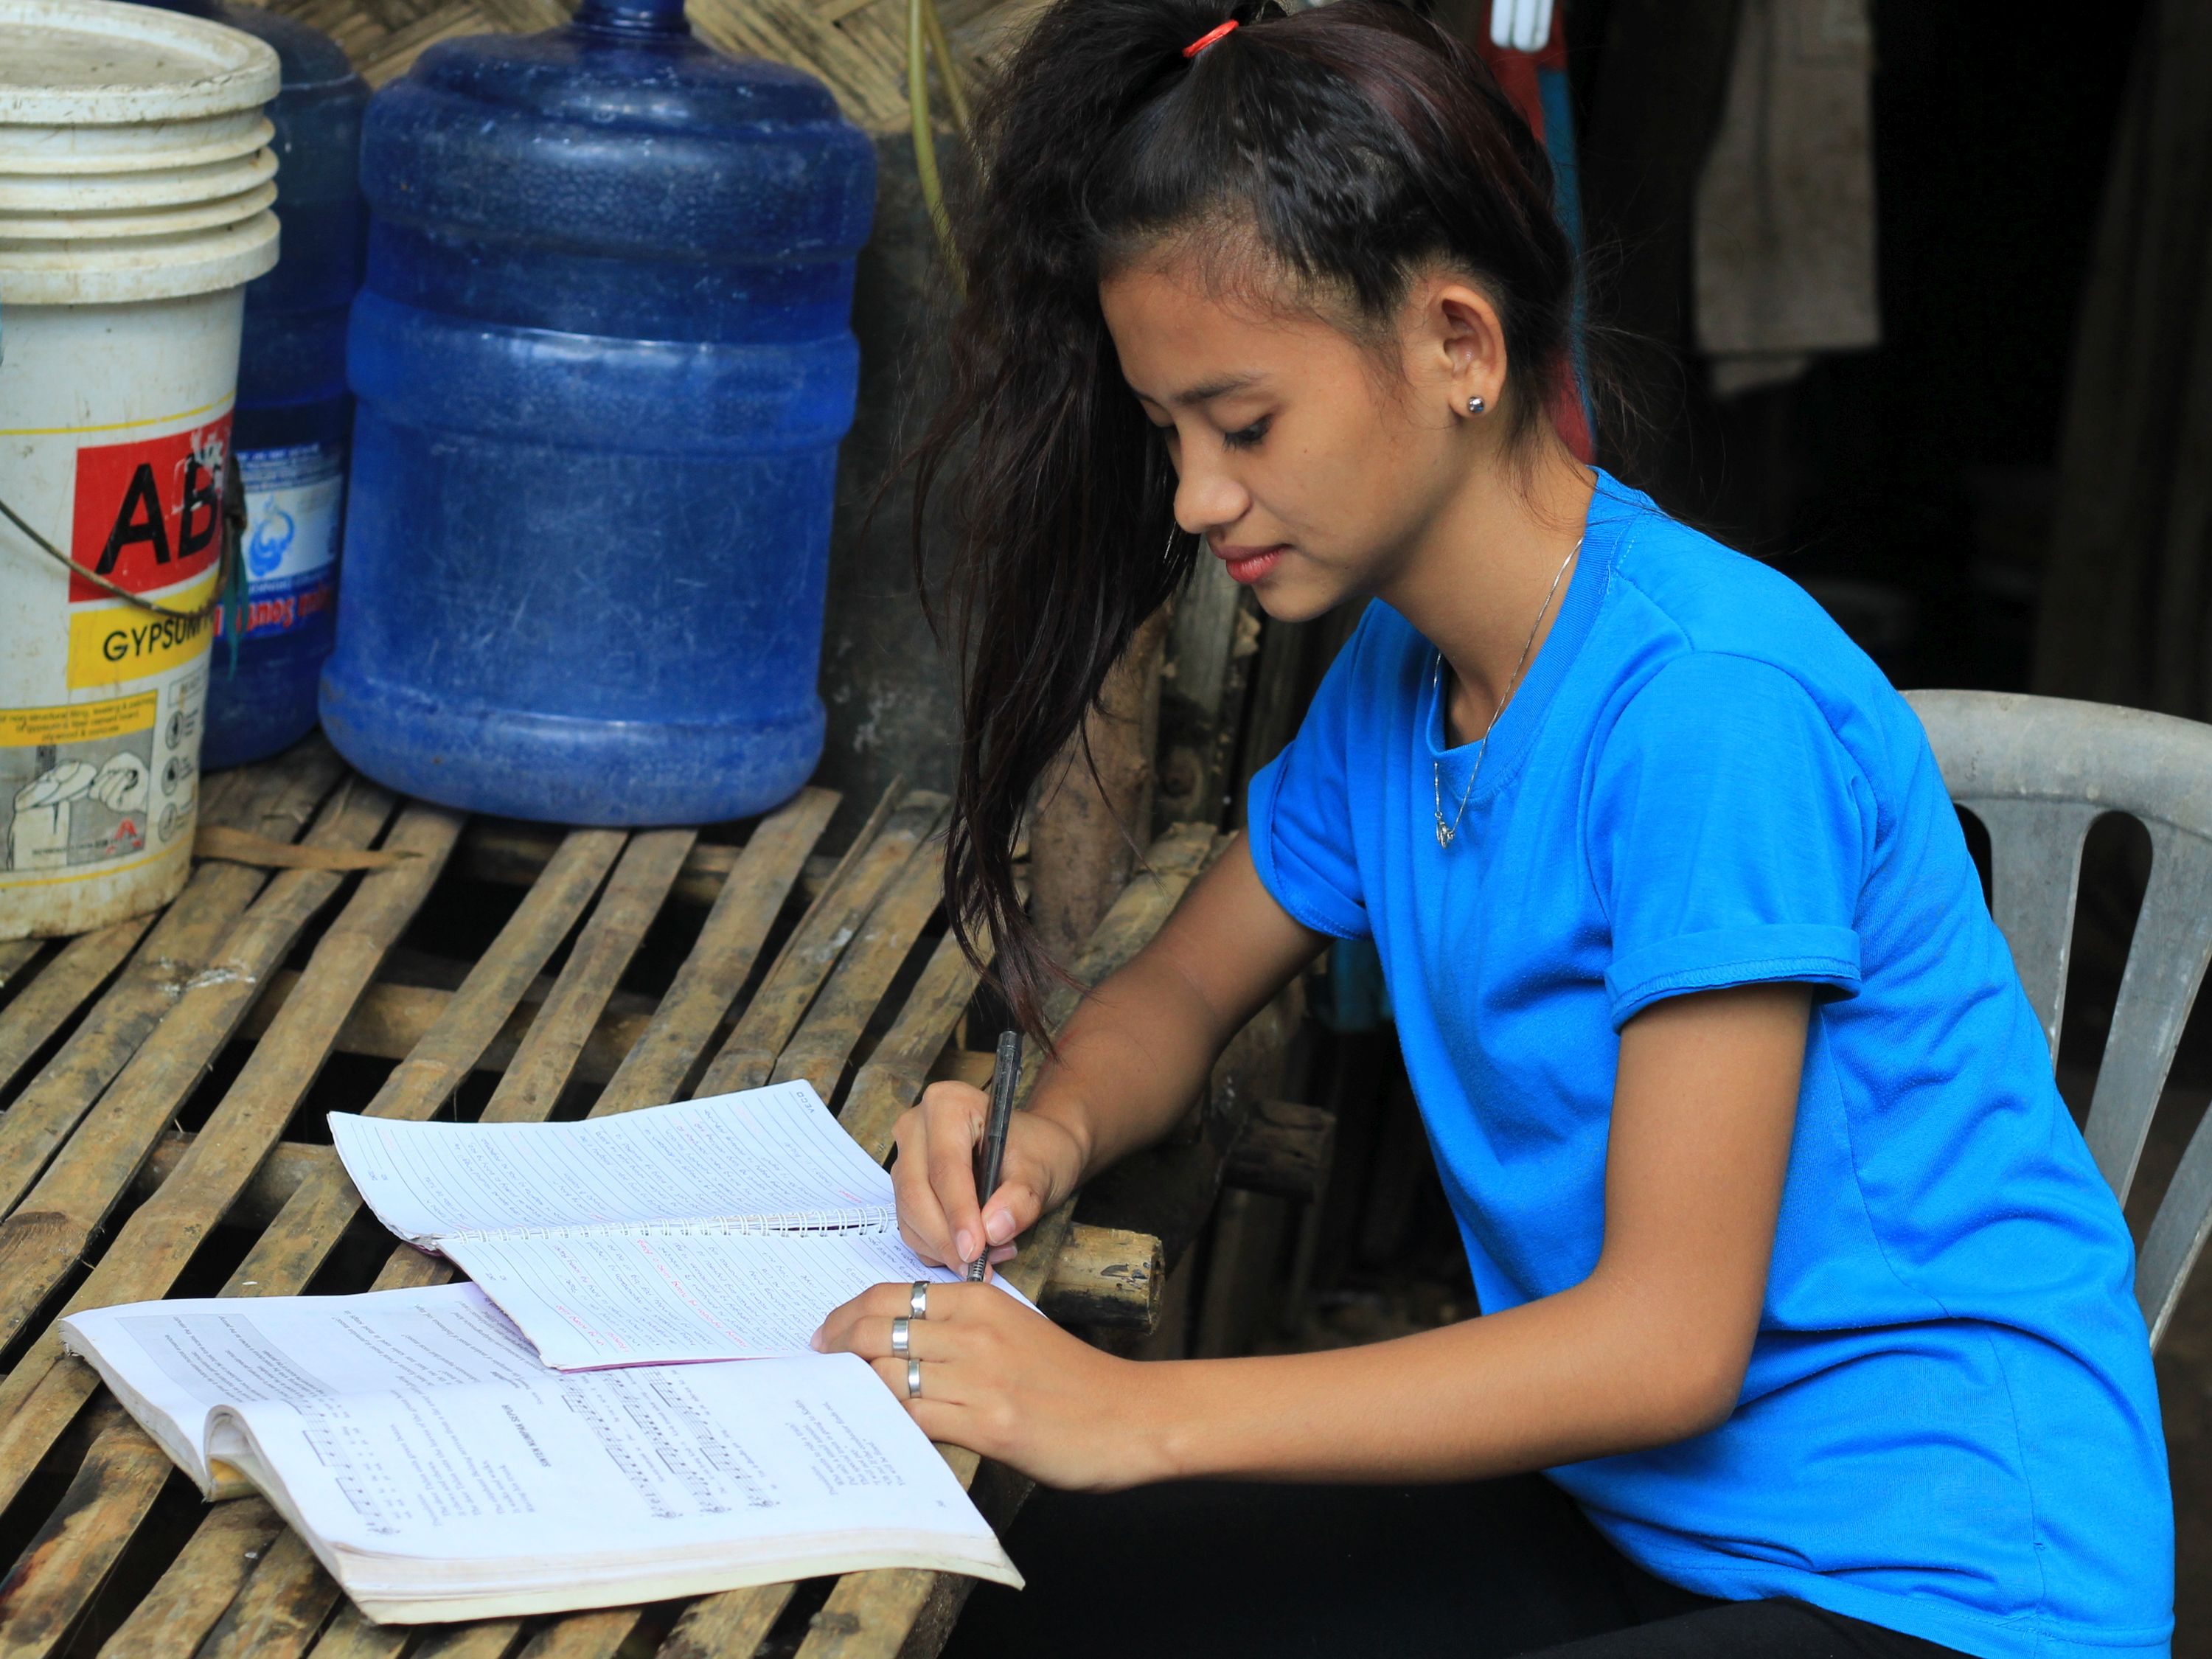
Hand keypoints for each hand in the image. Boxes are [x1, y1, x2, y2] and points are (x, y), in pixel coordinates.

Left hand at [812, 1280, 1167, 1490]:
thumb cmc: (1073, 1379)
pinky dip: (886, 1423)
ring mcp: (980, 1377)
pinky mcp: (989, 1423)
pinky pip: (914, 1418)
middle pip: (877, 1330)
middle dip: (837, 1350)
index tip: (828, 1335)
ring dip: (854, 1389)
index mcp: (981, 1301)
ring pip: (886, 1374)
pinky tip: (875, 1432)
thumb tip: (899, 1347)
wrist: (1132, 1415)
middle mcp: (975, 1330)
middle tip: (820, 1368)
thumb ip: (963, 1332)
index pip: (892, 1295)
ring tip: (838, 1402)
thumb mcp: (1016, 1332)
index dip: (847, 1315)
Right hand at [891, 1081, 1086, 1271]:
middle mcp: (916, 1127)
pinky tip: (974, 1251)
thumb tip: (993, 1230)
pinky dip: (939, 1249)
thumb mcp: (1042, 1171)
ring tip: (990, 1257)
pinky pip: (911, 1227)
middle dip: (947, 1238)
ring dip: (944, 1248)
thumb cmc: (1039, 1151)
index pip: (945, 1166)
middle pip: (916, 1192)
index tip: (974, 1250)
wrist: (1036, 1152)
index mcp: (948, 1104)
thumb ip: (1020, 1198)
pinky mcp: (905, 1188)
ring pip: (909, 1215)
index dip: (958, 1212)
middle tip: (979, 1266)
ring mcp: (906, 1158)